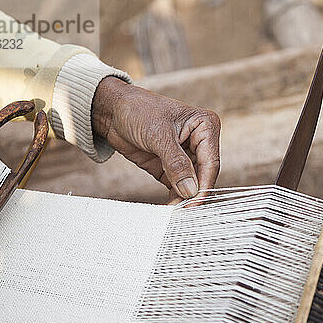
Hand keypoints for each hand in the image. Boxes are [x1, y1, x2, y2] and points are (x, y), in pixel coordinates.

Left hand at [92, 77, 220, 203]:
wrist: (113, 111)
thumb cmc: (138, 110)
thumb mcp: (158, 136)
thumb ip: (176, 164)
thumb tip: (191, 190)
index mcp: (205, 126)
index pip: (210, 162)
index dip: (203, 185)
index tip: (194, 203)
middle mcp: (199, 142)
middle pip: (203, 176)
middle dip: (193, 194)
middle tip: (183, 211)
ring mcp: (186, 156)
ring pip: (191, 184)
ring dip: (183, 199)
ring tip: (174, 212)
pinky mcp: (172, 168)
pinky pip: (177, 187)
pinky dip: (174, 198)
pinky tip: (168, 207)